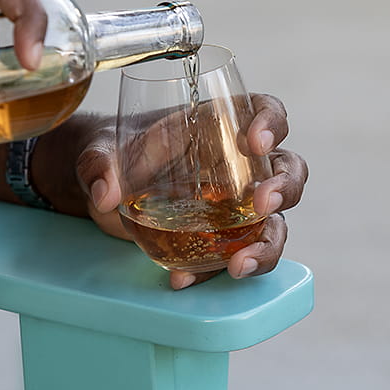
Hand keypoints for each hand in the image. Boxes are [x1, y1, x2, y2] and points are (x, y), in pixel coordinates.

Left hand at [42, 94, 307, 289]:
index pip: (264, 110)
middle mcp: (240, 165)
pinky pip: (236, 256)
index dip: (272, 122)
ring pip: (276, 222)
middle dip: (284, 186)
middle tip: (263, 203)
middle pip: (289, 169)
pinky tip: (184, 278)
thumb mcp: (100, 151)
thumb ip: (100, 164)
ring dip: (267, 244)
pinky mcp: (223, 239)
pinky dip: (216, 271)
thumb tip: (105, 193)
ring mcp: (237, 206)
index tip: (255, 140)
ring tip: (240, 264)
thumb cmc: (115, 155)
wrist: (105, 191)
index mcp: (219, 124)